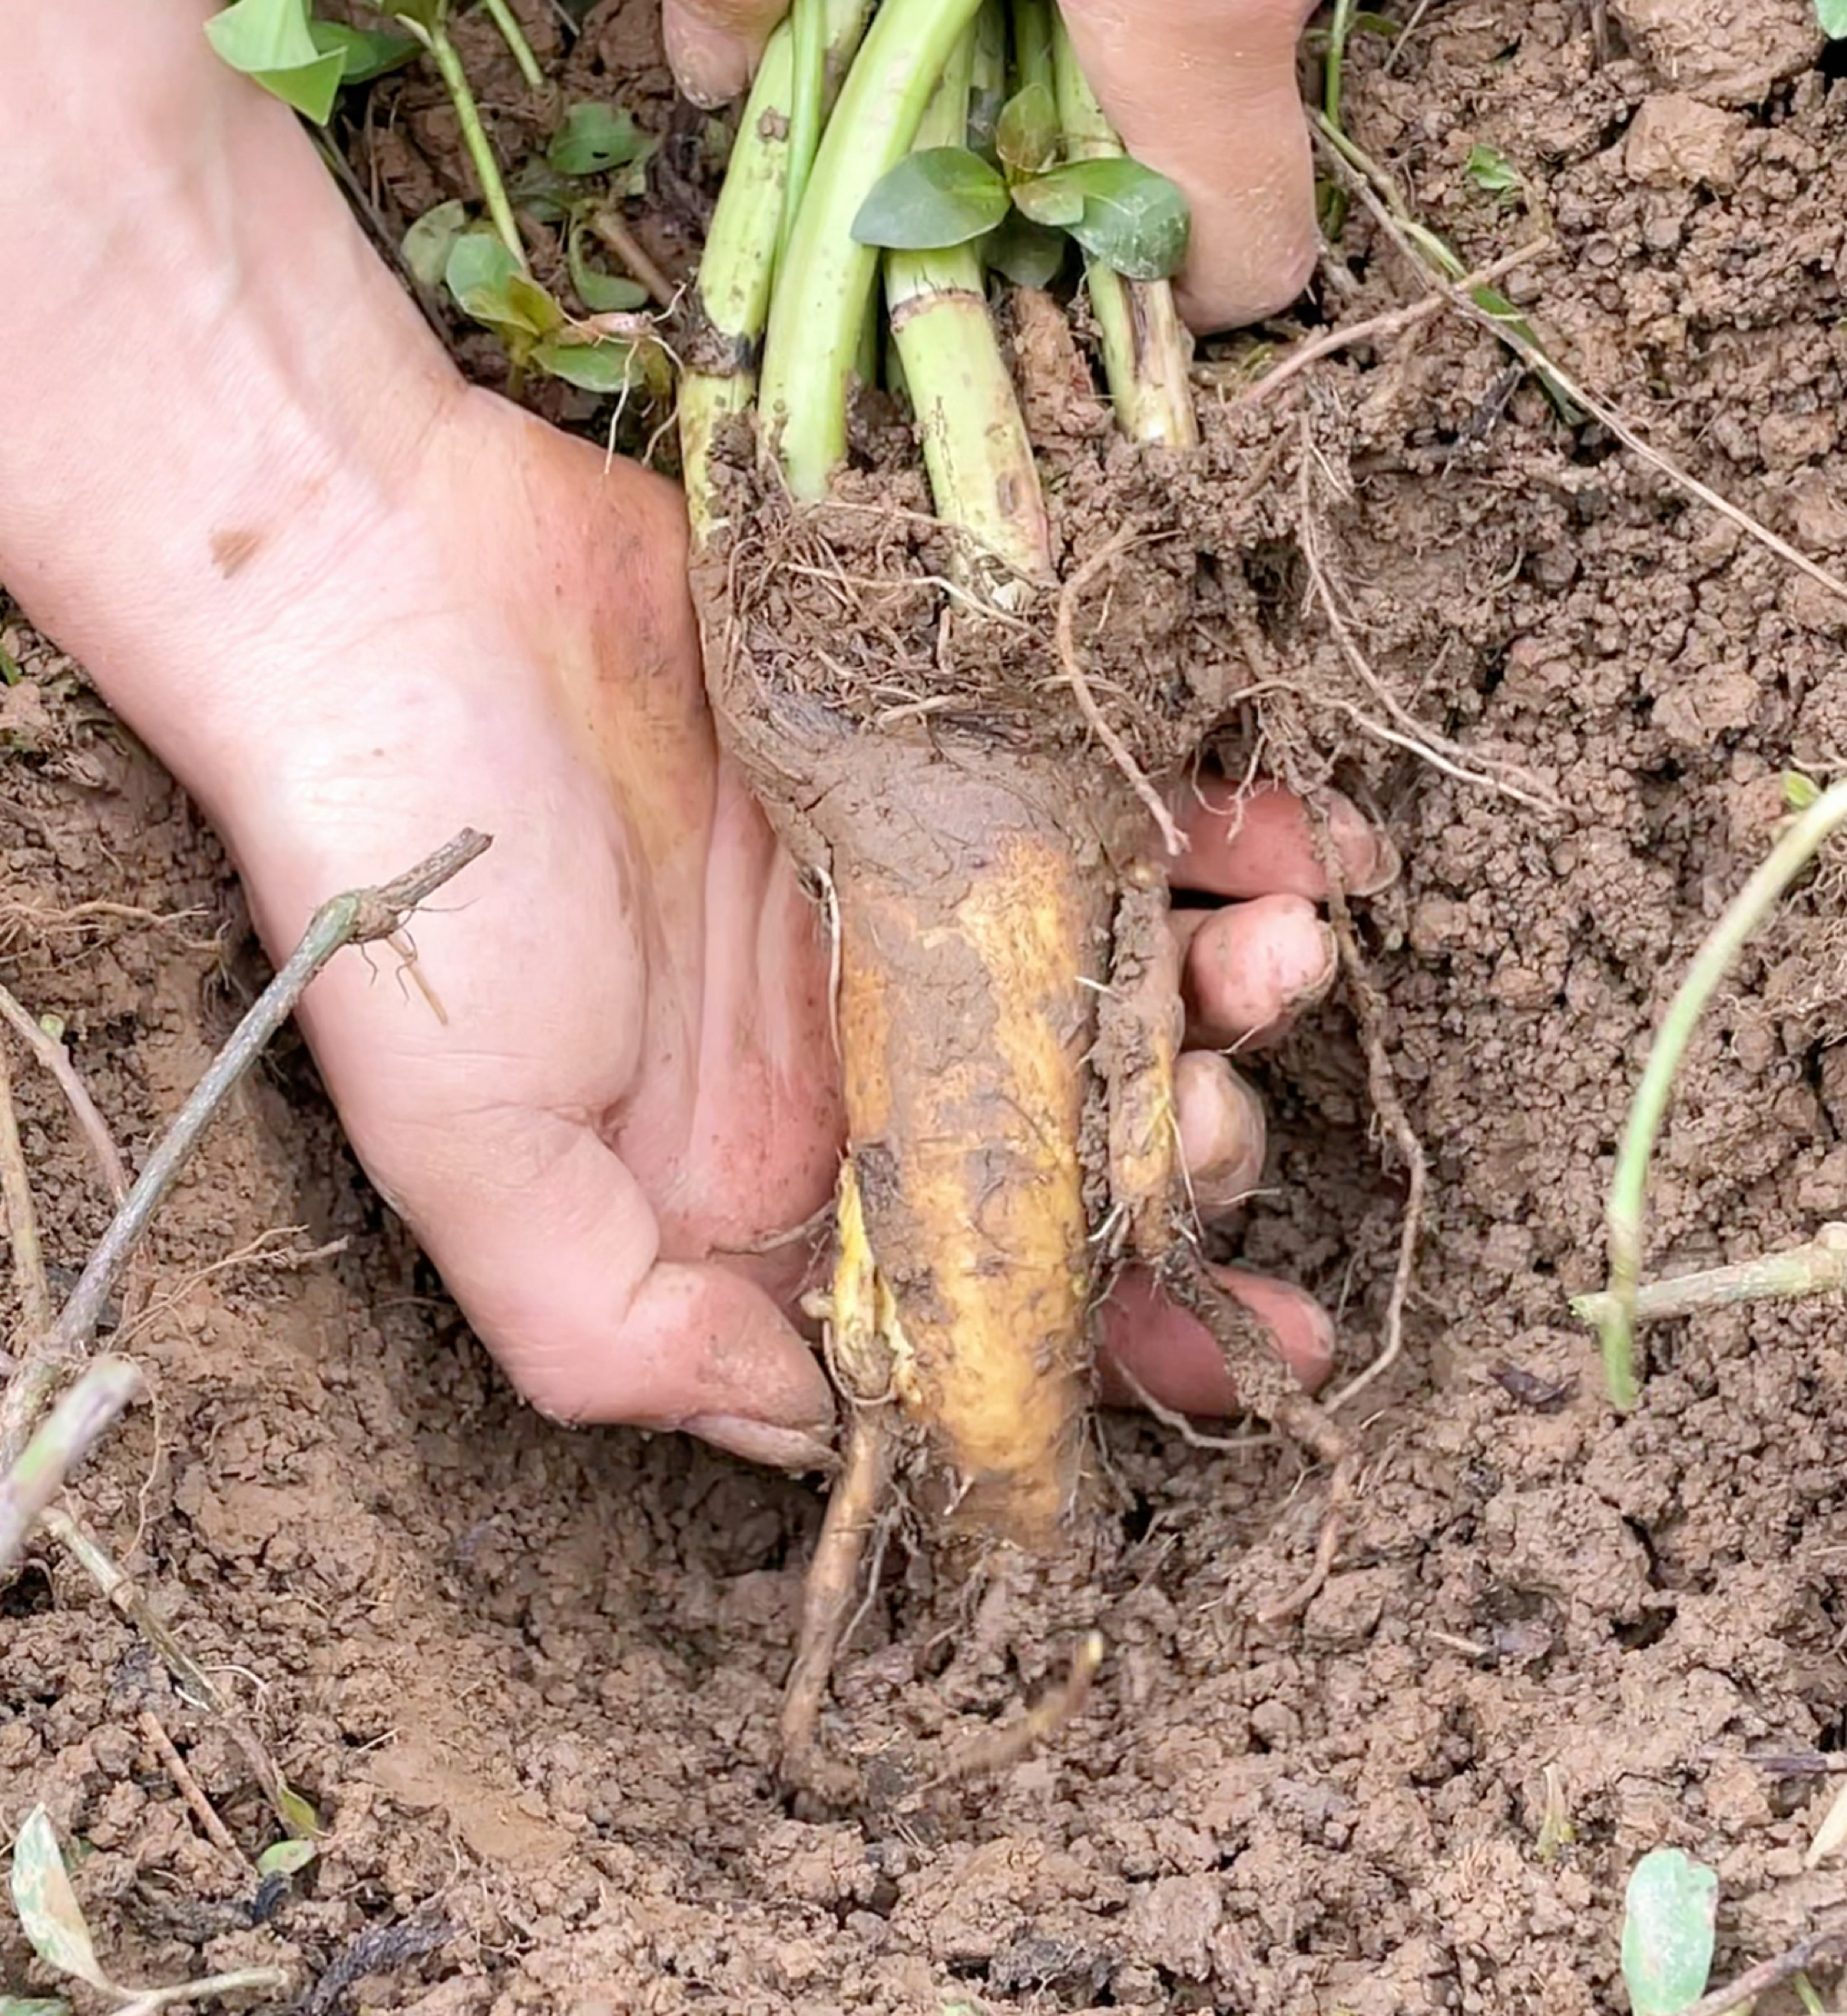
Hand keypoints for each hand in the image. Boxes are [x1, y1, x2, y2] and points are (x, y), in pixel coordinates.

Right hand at [191, 387, 1383, 1463]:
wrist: (371, 575)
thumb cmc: (403, 872)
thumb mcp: (475, 1147)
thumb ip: (617, 1327)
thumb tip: (804, 1440)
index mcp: (760, 1178)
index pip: (977, 1304)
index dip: (1128, 1348)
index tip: (1261, 1362)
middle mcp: (855, 1052)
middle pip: (1083, 1139)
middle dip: (1192, 1149)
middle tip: (1223, 1108)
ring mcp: (910, 891)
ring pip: (1130, 970)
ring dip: (1238, 981)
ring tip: (1289, 948)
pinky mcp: (939, 740)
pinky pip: (1121, 797)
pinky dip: (1229, 822)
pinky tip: (1307, 834)